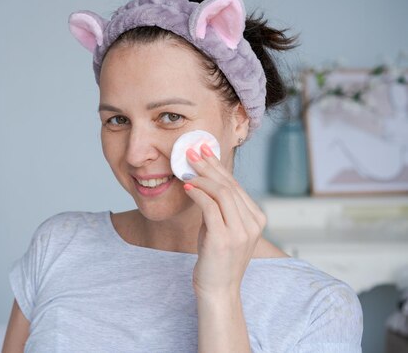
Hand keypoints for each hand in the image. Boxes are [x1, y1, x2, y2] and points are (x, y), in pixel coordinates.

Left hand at [183, 144, 265, 297]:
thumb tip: (201, 180)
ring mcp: (240, 231)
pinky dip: (197, 194)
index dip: (218, 166)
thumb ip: (219, 207)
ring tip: (185, 168)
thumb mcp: (222, 228)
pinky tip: (186, 188)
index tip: (203, 151)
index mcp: (256, 218)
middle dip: (208, 165)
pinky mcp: (224, 239)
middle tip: (191, 151)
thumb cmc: (217, 259)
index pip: (236, 185)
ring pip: (221, 192)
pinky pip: (209, 207)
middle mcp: (252, 223)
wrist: (218, 290)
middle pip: (229, 185)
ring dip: (201, 177)